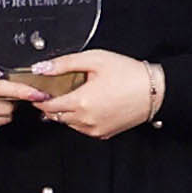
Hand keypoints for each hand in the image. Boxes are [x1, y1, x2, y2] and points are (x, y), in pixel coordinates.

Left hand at [36, 48, 166, 140]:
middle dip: (51, 104)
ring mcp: (95, 129)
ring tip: (75, 95)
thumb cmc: (128, 73)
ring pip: (68, 123)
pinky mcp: (104, 133)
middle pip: (55, 116)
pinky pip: (82, 128)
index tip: (37, 91)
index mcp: (81, 102)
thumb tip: (41, 68)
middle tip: (55, 90)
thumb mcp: (94, 59)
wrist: (154, 90)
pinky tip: (88, 105)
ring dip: (65, 112)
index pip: (47, 106)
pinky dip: (79, 119)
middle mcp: (86, 120)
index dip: (39, 98)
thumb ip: (64, 63)